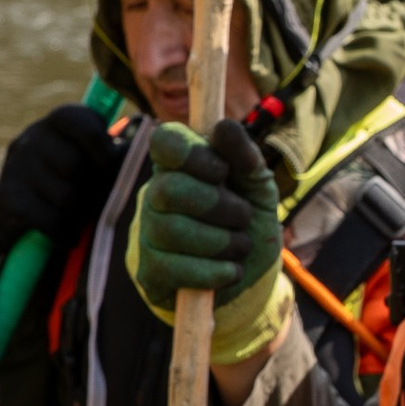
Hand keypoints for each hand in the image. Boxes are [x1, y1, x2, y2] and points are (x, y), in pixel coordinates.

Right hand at [0, 103, 115, 264]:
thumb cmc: (66, 183)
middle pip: (76, 165)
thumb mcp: (87, 161)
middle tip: (94, 203)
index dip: (102, 147)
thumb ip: (111, 155)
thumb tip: (138, 158)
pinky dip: (66, 234)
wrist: (12, 217)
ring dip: (79, 216)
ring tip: (79, 219)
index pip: (81, 122)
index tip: (109, 167)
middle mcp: (31, 138)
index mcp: (56, 123)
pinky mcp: (8, 199)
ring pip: (65, 197)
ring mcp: (15, 167)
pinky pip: (50, 220)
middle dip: (92, 190)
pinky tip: (67, 236)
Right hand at [132, 115, 278, 315]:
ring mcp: (148, 235)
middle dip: (218, 205)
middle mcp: (154, 196)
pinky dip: (214, 271)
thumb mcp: (257, 187)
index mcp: (179, 166)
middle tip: (243, 217)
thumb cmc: (248, 224)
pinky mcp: (149, 274)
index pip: (164, 141)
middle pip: (168, 189)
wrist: (252, 279)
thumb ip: (244, 156)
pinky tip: (230, 271)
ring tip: (240, 247)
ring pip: (172, 230)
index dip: (193, 153)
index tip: (223, 171)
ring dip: (221, 241)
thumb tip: (224, 126)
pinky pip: (174, 269)